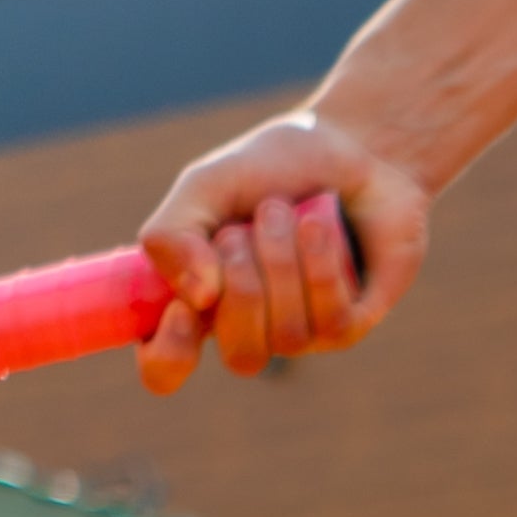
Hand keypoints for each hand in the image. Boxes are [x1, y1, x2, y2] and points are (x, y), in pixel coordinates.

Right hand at [133, 110, 430, 387]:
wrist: (351, 146)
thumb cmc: (273, 169)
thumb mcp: (205, 185)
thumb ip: (173, 233)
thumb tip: (197, 296)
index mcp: (198, 303)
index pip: (166, 370)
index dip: (170, 355)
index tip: (184, 308)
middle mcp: (250, 329)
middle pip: (241, 356)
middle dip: (243, 282)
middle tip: (247, 226)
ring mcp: (303, 333)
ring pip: (288, 337)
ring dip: (282, 261)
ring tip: (286, 211)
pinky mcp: (351, 324)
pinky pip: (332, 320)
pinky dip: (320, 265)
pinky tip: (319, 226)